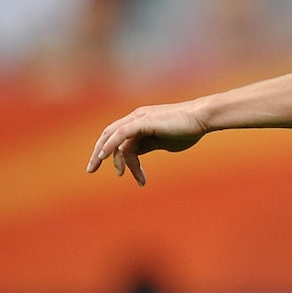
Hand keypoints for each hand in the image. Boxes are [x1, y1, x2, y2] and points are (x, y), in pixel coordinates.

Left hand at [85, 101, 208, 186]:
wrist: (201, 118)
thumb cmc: (188, 130)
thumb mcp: (164, 142)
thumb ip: (147, 146)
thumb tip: (135, 155)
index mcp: (140, 122)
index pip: (119, 139)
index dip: (115, 156)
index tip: (121, 174)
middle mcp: (135, 118)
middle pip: (108, 134)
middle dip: (98, 153)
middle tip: (90, 170)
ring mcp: (138, 118)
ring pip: (113, 136)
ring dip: (105, 154)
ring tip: (112, 171)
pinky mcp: (143, 121)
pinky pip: (121, 133)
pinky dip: (111, 145)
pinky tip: (104, 157)